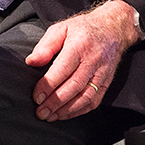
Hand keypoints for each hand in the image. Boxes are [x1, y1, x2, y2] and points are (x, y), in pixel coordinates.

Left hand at [25, 0, 140, 121]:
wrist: (112, 28)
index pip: (62, 69)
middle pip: (73, 86)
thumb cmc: (83, 29)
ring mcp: (102, 72)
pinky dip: (79, 111)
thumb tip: (31, 62)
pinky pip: (94, 101)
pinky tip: (66, 114)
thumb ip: (46, 46)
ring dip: (66, 110)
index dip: (48, 85)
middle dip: (55, 102)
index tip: (36, 97)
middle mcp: (92, 60)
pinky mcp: (107, 81)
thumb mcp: (61, 28)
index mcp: (79, 45)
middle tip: (40, 112)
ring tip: (51, 116)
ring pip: (85, 97)